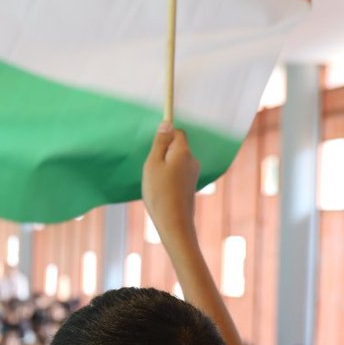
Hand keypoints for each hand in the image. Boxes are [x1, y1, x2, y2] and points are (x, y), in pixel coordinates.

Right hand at [142, 124, 200, 249]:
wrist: (173, 222)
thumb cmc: (159, 192)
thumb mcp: (153, 164)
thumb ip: (160, 143)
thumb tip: (167, 123)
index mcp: (183, 152)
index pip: (177, 132)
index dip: (165, 136)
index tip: (153, 148)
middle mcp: (192, 160)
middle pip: (177, 146)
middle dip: (163, 153)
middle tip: (151, 168)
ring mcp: (193, 174)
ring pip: (176, 160)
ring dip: (165, 166)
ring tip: (155, 181)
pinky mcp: (190, 185)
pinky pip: (178, 172)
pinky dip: (168, 177)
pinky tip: (161, 190)